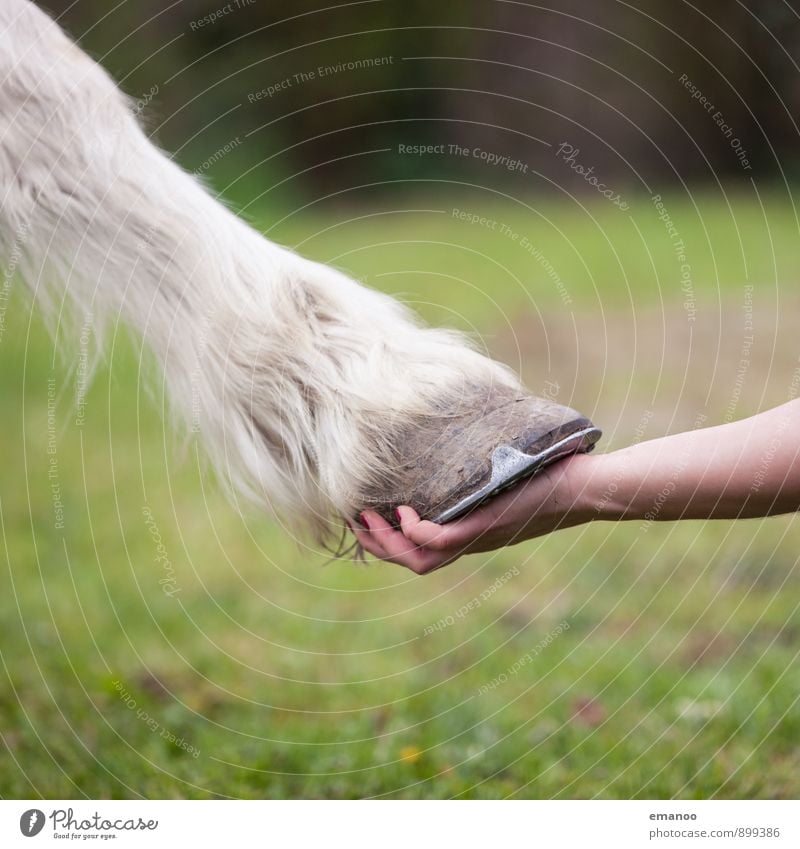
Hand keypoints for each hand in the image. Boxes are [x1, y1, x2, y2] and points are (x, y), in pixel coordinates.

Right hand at [348, 453, 598, 573]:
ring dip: (387, 544)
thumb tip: (465, 427)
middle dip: (378, 546)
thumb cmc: (551, 475)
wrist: (587, 487)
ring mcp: (477, 538)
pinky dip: (413, 531)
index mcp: (471, 532)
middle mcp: (471, 542)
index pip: (421, 550)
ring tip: (368, 518)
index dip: (390, 541)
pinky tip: (402, 510)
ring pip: (418, 560)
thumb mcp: (504, 472)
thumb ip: (481, 463)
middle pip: (412, 562)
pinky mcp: (485, 527)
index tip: (369, 517)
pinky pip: (437, 542)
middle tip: (357, 522)